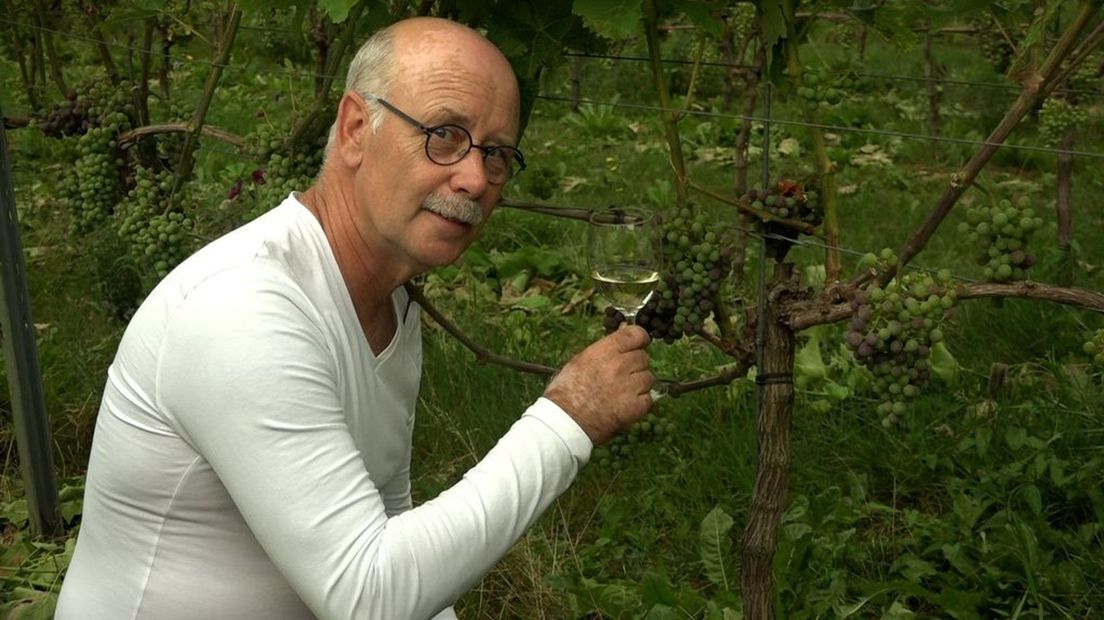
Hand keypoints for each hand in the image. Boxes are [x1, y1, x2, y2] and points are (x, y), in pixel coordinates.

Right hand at [543, 325, 653, 444]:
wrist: (564, 422)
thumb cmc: (565, 392)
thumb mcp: (579, 361)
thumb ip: (604, 349)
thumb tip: (620, 336)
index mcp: (604, 351)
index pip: (636, 334)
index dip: (640, 339)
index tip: (638, 345)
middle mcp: (619, 366)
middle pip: (644, 357)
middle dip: (636, 365)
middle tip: (622, 376)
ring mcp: (629, 386)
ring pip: (648, 378)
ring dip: (639, 384)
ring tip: (622, 392)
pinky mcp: (636, 407)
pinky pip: (648, 398)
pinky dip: (641, 402)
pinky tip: (625, 405)